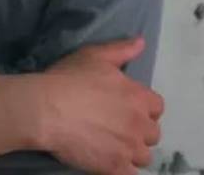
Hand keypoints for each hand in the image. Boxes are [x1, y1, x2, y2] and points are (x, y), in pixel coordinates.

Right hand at [41, 38, 163, 174]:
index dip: (144, 107)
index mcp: (137, 96)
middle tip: (116, 126)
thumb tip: (142, 43)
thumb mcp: (94, 55)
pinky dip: (121, 168)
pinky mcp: (116, 168)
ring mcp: (129, 149)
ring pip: (143, 156)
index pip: (157, 107)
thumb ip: (121, 50)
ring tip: (110, 145)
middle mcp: (139, 124)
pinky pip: (130, 174)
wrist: (46, 108)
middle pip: (152, 134)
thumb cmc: (69, 78)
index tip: (126, 107)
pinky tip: (107, 160)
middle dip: (138, 131)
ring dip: (131, 151)